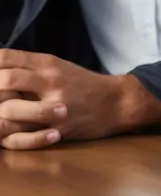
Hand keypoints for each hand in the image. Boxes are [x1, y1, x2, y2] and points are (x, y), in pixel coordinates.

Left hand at [0, 49, 157, 150]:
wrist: (115, 103)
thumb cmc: (83, 84)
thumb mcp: (58, 66)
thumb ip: (30, 65)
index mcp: (47, 64)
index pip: (7, 57)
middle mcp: (50, 82)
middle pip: (6, 80)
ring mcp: (53, 107)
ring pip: (9, 110)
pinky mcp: (57, 130)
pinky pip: (23, 138)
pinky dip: (8, 138)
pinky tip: (7, 134)